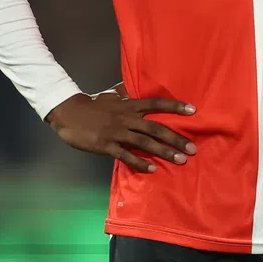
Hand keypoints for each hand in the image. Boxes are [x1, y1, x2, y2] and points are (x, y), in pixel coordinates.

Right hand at [46, 90, 196, 172]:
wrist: (69, 114)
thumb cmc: (92, 107)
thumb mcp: (111, 98)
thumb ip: (125, 98)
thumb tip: (133, 91)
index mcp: (129, 106)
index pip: (156, 104)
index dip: (174, 107)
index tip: (193, 111)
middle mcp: (127, 118)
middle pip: (156, 128)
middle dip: (176, 138)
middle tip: (193, 148)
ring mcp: (117, 132)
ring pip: (145, 143)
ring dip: (164, 152)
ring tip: (180, 160)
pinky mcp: (106, 145)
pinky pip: (126, 155)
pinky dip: (140, 162)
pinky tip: (152, 170)